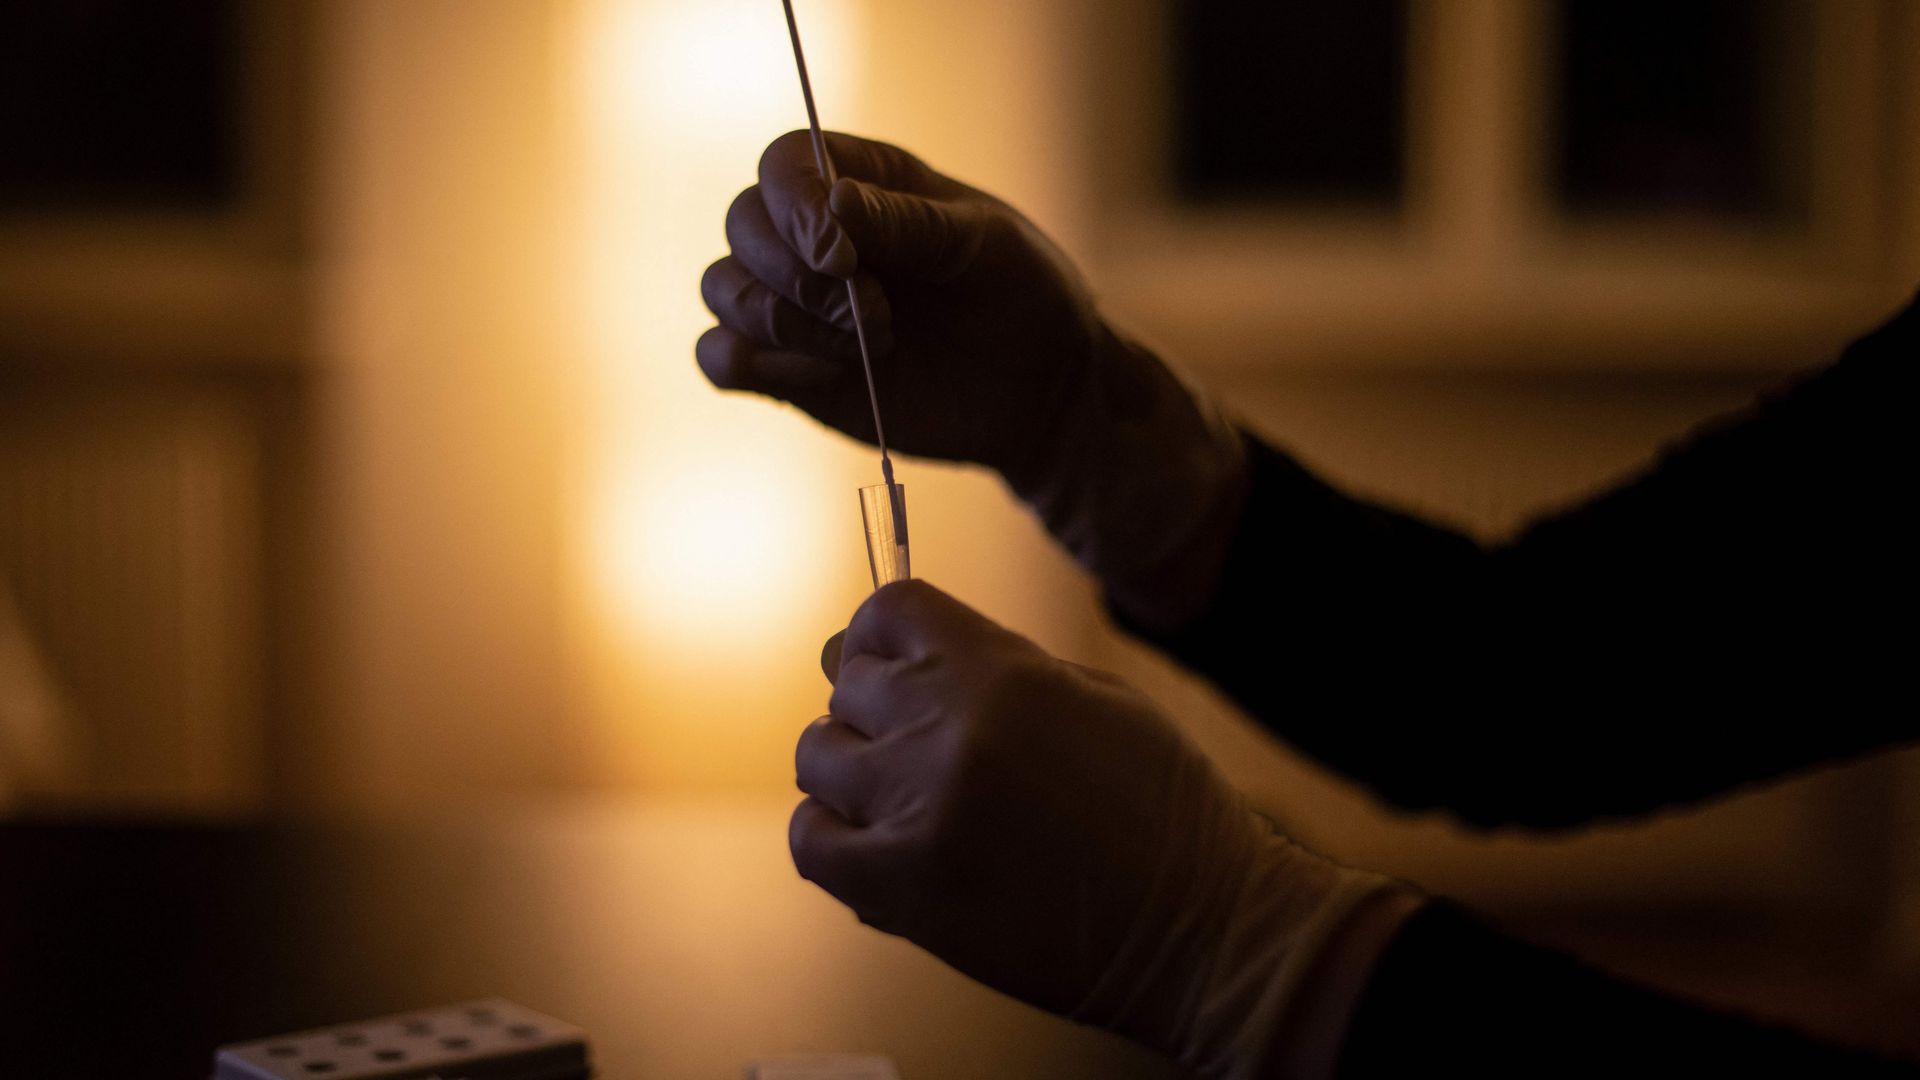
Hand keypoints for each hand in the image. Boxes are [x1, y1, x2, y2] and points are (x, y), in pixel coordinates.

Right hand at [699, 132, 1246, 624]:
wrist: (1041, 393)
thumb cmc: (1023, 298)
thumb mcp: (982, 245)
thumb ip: (906, 224)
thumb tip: (829, 201)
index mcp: (861, 182)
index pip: (784, 165)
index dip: (795, 207)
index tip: (842, 257)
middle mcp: (813, 236)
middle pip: (743, 225)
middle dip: (798, 277)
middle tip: (876, 316)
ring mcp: (796, 304)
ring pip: (724, 289)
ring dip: (785, 323)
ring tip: (872, 346)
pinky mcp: (789, 370)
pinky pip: (718, 356)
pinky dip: (747, 364)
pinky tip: (822, 376)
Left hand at [792, 581, 1416, 1076]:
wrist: (1202, 928)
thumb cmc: (1165, 810)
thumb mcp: (1098, 698)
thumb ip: (996, 667)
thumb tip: (907, 655)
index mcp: (1000, 673)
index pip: (887, 613)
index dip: (882, 634)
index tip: (891, 658)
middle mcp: (946, 731)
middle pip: (849, 683)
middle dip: (875, 703)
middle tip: (914, 739)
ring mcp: (915, 811)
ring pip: (818, 756)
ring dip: (849, 767)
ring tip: (897, 790)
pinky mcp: (899, 888)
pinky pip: (811, 839)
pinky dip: (828, 832)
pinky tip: (869, 837)